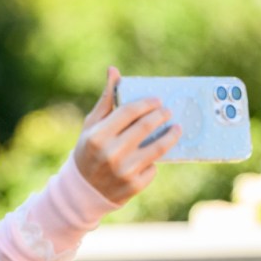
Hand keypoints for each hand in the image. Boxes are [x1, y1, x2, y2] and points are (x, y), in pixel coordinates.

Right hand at [73, 67, 181, 203]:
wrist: (83, 190)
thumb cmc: (89, 150)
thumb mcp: (92, 125)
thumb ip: (106, 99)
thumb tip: (114, 70)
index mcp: (98, 136)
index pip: (129, 112)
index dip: (147, 104)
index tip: (158, 100)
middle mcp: (111, 153)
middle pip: (146, 127)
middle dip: (162, 116)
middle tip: (169, 111)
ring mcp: (123, 171)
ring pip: (157, 148)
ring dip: (171, 136)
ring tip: (177, 129)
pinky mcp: (134, 186)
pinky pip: (153, 168)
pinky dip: (154, 161)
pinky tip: (154, 157)